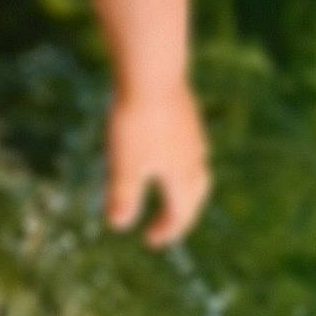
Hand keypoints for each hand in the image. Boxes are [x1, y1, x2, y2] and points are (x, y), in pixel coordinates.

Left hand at [105, 83, 210, 247]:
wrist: (152, 74)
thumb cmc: (137, 123)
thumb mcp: (124, 165)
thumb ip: (122, 196)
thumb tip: (118, 225)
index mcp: (181, 176)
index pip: (180, 213)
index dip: (167, 230)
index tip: (152, 241)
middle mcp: (194, 158)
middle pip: (195, 195)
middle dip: (181, 214)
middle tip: (166, 225)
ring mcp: (193, 135)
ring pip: (196, 171)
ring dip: (185, 189)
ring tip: (172, 192)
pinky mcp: (187, 115)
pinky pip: (190, 149)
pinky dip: (182, 164)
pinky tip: (169, 153)